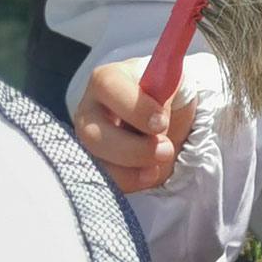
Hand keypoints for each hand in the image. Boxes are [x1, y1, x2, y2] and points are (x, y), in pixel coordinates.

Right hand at [76, 57, 198, 193]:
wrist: (163, 118)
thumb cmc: (164, 95)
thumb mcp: (173, 83)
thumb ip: (169, 89)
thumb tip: (161, 108)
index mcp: (108, 79)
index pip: (108, 87)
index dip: (134, 108)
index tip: (161, 123)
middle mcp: (89, 109)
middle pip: (92, 134)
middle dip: (134, 149)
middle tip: (165, 150)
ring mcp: (87, 139)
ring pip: (96, 161)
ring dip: (131, 170)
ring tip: (160, 163)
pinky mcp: (95, 163)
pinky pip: (104, 179)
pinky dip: (129, 181)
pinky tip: (150, 173)